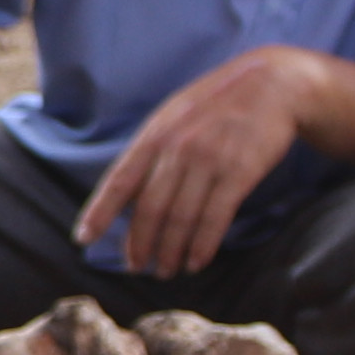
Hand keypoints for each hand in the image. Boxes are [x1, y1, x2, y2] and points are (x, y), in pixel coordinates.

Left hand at [74, 44, 328, 274]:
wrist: (271, 84)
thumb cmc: (216, 105)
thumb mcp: (174, 116)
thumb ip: (152, 151)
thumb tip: (128, 194)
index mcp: (155, 135)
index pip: (118, 181)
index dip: (99, 212)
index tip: (84, 239)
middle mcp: (177, 148)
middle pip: (149, 208)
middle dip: (140, 244)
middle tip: (137, 267)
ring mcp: (209, 160)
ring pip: (181, 218)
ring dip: (170, 251)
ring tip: (166, 270)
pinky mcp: (239, 172)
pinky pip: (215, 218)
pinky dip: (202, 246)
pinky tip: (196, 262)